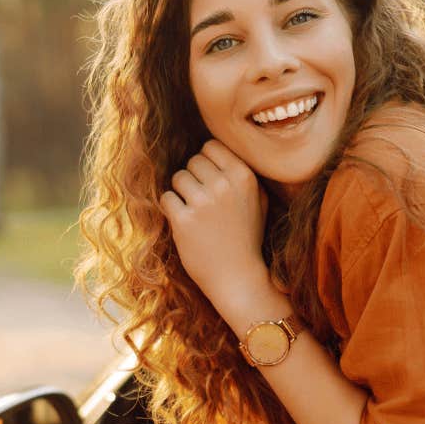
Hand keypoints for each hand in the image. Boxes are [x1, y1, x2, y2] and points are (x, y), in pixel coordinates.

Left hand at [158, 140, 268, 308]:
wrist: (238, 277)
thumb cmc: (247, 237)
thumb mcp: (258, 200)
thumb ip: (242, 172)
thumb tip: (219, 148)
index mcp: (244, 176)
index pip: (211, 146)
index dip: (207, 162)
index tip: (211, 182)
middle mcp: (223, 185)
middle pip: (192, 160)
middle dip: (194, 178)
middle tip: (203, 201)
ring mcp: (203, 202)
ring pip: (177, 177)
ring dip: (181, 193)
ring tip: (195, 212)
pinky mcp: (183, 220)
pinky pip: (166, 198)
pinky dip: (171, 209)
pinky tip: (185, 223)